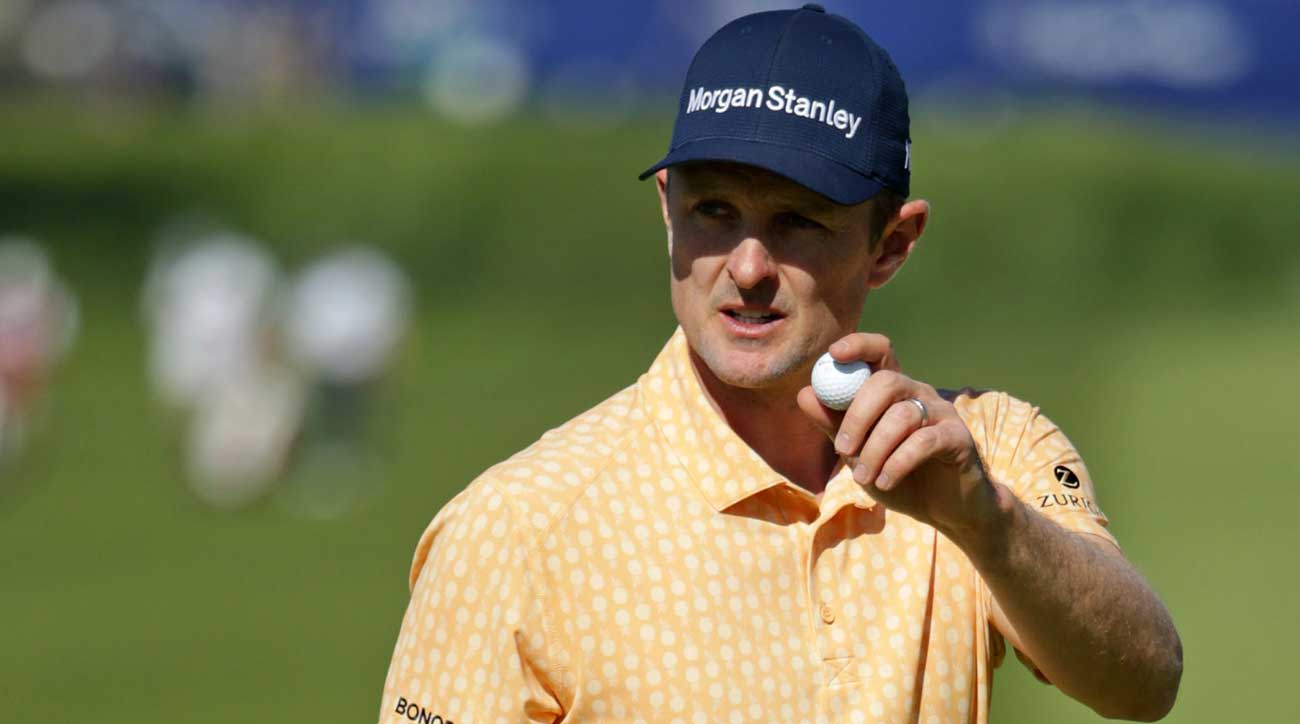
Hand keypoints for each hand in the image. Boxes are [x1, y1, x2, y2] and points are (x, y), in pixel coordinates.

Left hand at [796, 332, 999, 536]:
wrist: (943, 510)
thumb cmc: (897, 475)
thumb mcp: (858, 453)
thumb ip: (833, 424)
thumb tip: (805, 394)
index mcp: (893, 390)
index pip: (879, 352)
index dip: (859, 346)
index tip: (834, 353)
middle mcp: (918, 393)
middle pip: (887, 382)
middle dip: (858, 416)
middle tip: (842, 449)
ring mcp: (941, 413)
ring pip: (902, 416)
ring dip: (875, 450)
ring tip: (864, 478)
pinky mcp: (957, 438)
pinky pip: (924, 441)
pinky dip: (898, 463)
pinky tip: (885, 483)